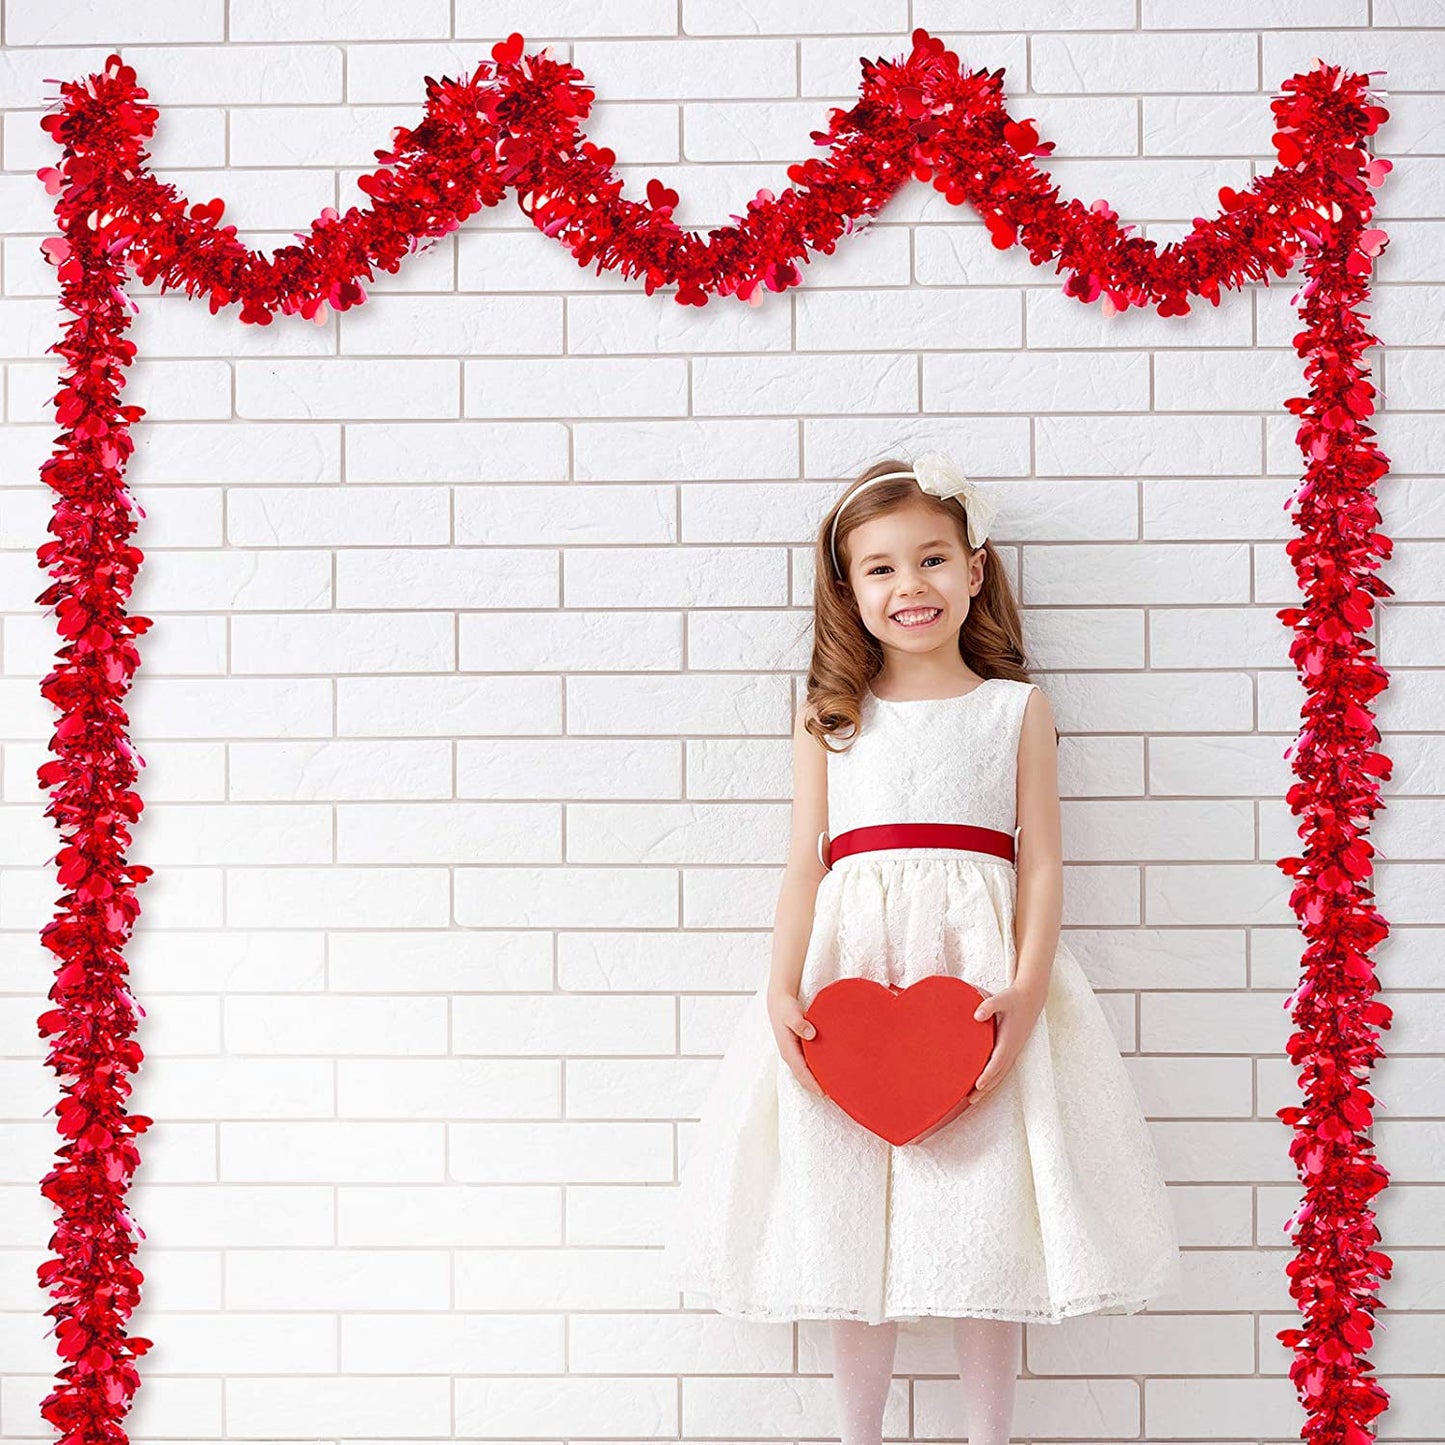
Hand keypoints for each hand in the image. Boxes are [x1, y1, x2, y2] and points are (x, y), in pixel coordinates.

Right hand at [767, 988, 825, 1096]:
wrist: (778, 1003)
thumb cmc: (785, 1008)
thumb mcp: (791, 1013)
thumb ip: (800, 1024)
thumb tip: (811, 1034)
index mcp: (788, 1050)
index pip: (801, 1072)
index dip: (813, 1083)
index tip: (825, 1092)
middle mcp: (790, 1055)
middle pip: (803, 1077)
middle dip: (816, 1087)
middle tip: (834, 1094)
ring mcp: (793, 1054)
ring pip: (804, 1073)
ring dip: (815, 1081)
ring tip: (832, 1088)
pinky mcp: (796, 1051)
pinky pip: (806, 1066)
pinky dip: (814, 1072)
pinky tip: (825, 1073)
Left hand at [966, 982, 1045, 1101]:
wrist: (1031, 998)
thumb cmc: (1014, 998)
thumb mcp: (1001, 999)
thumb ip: (989, 1005)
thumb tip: (977, 1015)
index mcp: (1008, 1039)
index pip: (997, 1061)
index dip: (988, 1074)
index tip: (978, 1085)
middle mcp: (1012, 1048)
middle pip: (998, 1074)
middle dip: (985, 1088)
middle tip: (970, 1099)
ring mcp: (1014, 1050)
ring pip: (1001, 1073)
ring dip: (989, 1086)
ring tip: (973, 1098)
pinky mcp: (1013, 1049)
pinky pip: (1002, 1068)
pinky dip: (994, 1078)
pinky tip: (984, 1084)